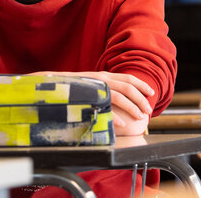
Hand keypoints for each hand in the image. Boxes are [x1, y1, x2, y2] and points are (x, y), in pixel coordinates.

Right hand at [30, 71, 154, 127]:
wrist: (49, 86)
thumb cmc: (71, 89)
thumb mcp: (91, 86)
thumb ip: (103, 89)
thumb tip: (116, 99)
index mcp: (104, 75)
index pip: (128, 78)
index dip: (141, 85)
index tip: (151, 93)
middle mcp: (101, 78)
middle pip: (128, 86)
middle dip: (141, 98)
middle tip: (148, 110)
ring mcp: (95, 86)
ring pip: (119, 95)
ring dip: (132, 107)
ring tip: (140, 117)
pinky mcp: (88, 96)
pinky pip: (106, 106)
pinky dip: (116, 116)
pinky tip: (123, 125)